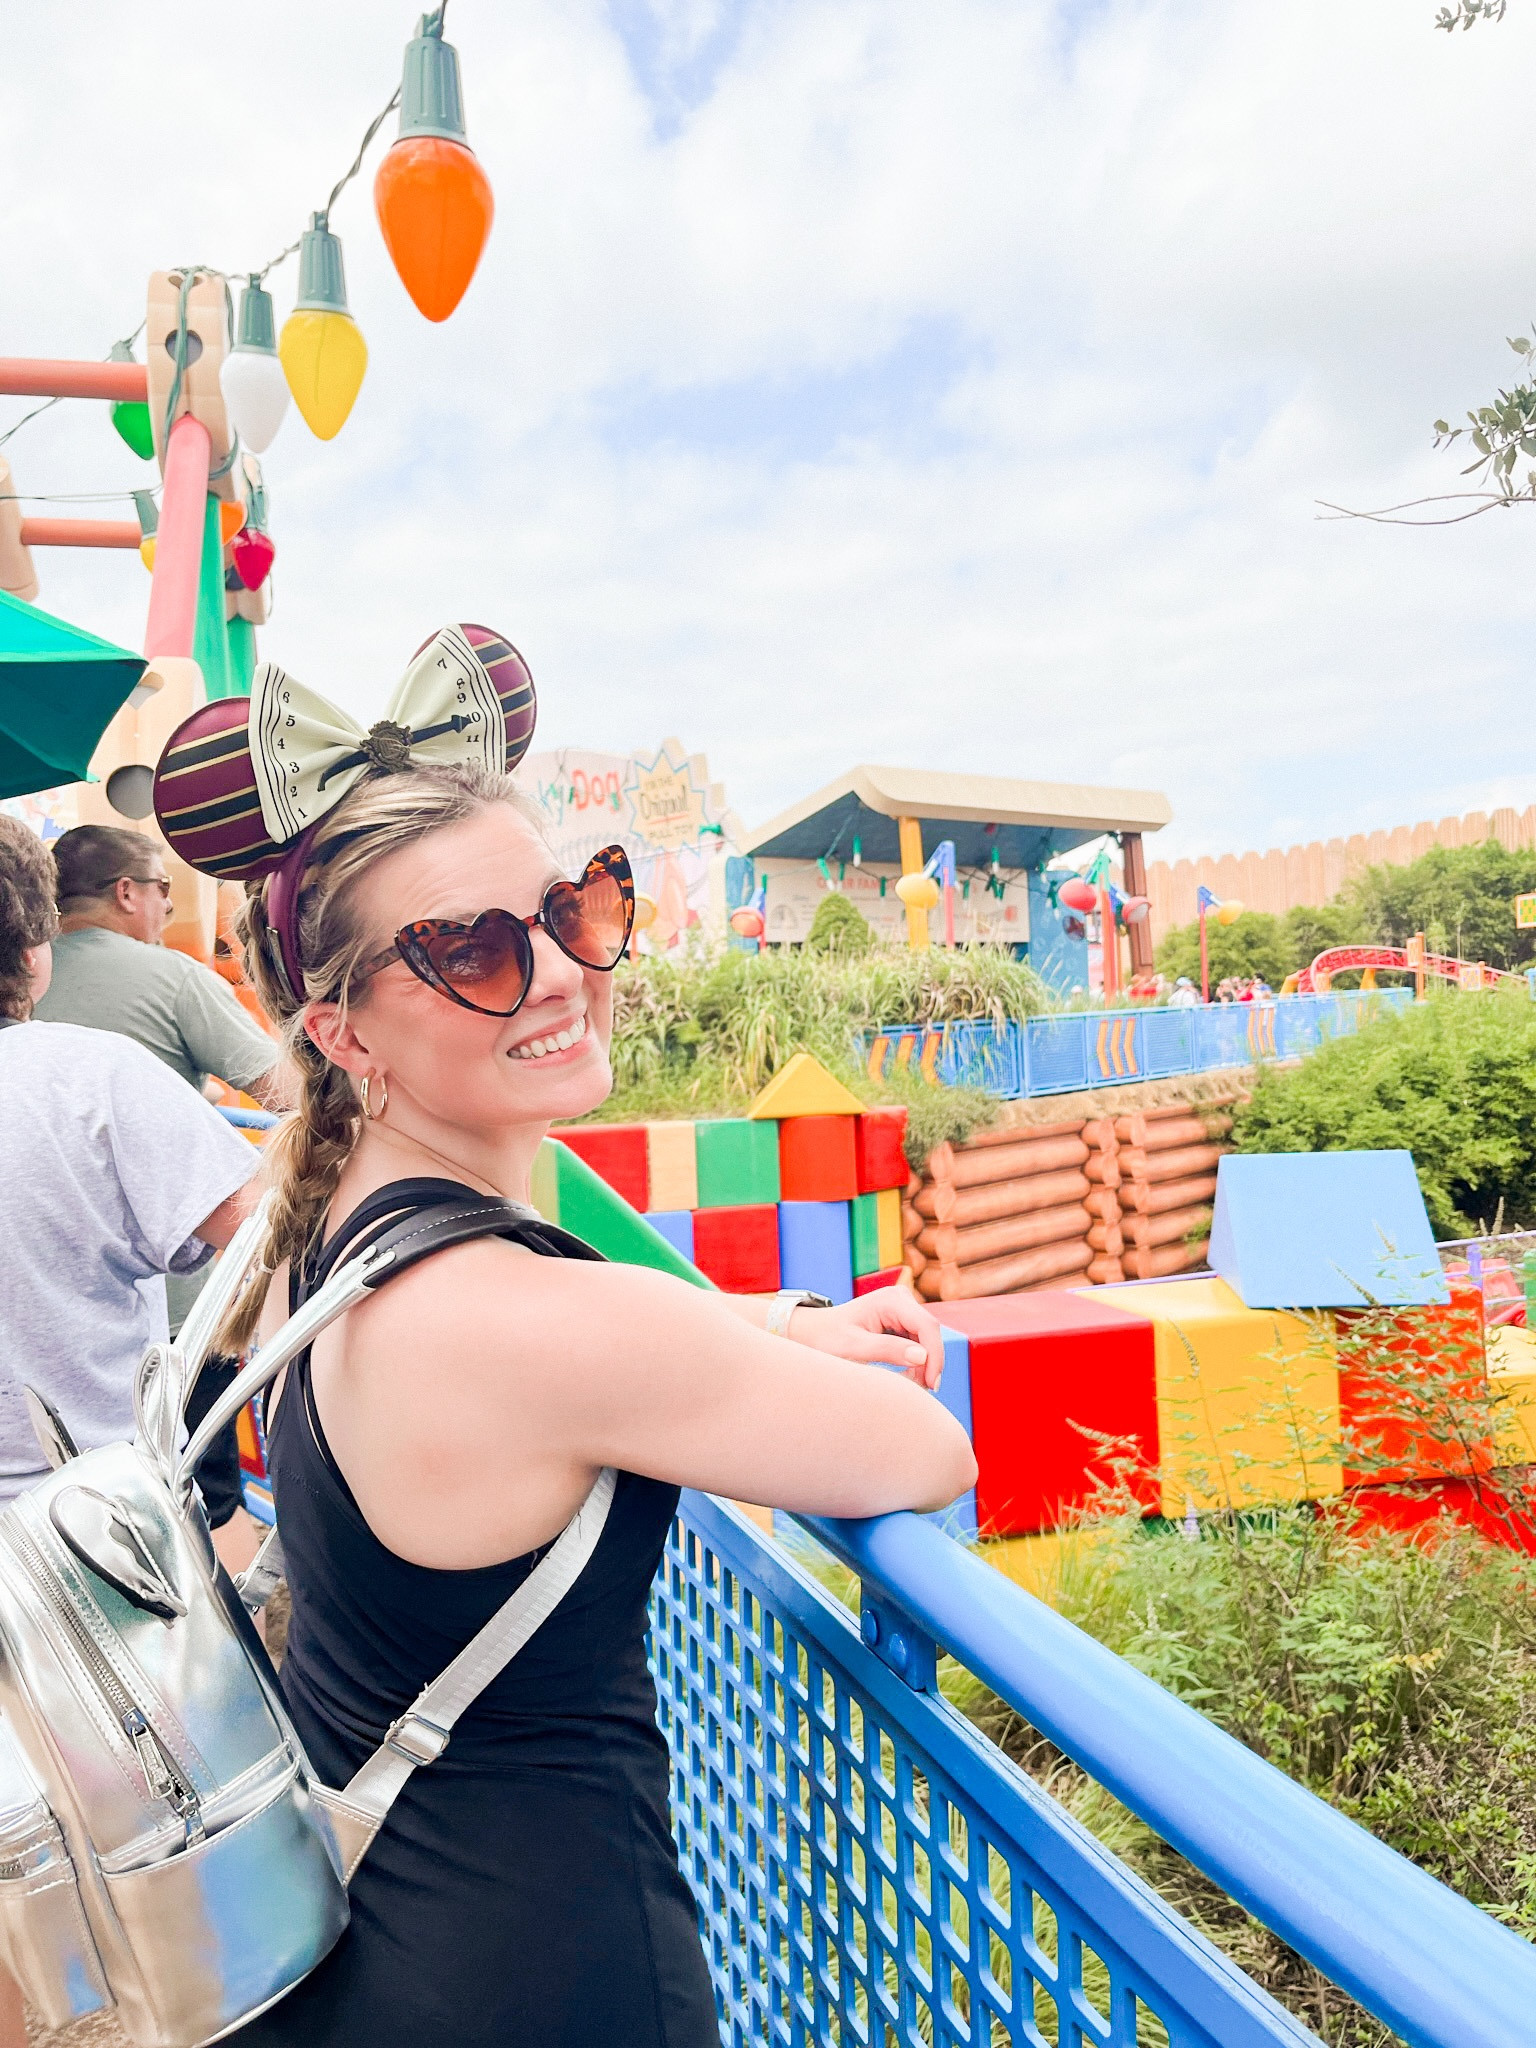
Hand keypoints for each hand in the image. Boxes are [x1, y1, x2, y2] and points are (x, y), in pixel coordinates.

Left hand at [787, 1288, 945, 1389]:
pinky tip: (907, 1376)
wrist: (814, 1332)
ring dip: (924, 1364)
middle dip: (930, 1363)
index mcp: (890, 1300)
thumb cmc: (827, 1338)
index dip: (934, 1356)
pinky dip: (917, 1361)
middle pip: (930, 1333)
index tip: (931, 1384)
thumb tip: (922, 1357)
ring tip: (912, 1385)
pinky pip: (919, 1342)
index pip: (927, 1326)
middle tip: (923, 1390)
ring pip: (927, 1340)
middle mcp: (901, 1299)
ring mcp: (903, 1308)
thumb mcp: (853, 1348)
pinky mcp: (902, 1320)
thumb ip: (886, 1350)